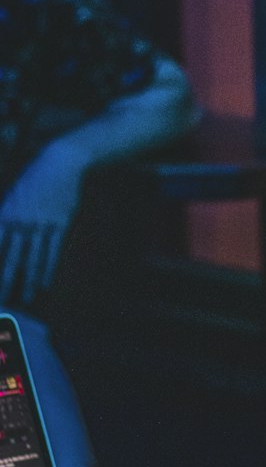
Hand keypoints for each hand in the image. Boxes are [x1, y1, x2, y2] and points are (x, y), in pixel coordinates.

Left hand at [0, 143, 87, 304]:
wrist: (59, 164)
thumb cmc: (33, 181)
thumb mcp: (11, 198)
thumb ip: (5, 220)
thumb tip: (1, 243)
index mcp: (5, 215)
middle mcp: (20, 223)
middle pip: (10, 259)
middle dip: (5, 282)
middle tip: (3, 302)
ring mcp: (40, 225)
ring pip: (32, 259)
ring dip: (29, 282)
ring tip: (27, 300)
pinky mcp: (59, 225)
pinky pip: (53, 252)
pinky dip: (48, 270)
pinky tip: (46, 284)